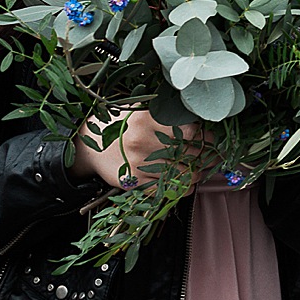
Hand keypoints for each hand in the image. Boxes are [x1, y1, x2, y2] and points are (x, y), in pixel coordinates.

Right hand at [70, 109, 203, 190]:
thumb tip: (203, 124)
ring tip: (198, 169)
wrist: (88, 147)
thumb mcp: (143, 111)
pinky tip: (185, 183)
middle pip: (191, 154)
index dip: (208, 138)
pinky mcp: (133, 180)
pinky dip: (182, 188)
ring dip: (196, 174)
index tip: (212, 140)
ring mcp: (137, 162)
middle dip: (206, 158)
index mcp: (148, 118)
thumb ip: (169, 114)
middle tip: (211, 157)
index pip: (193, 132)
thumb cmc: (121, 128)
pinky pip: (167, 189)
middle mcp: (142, 140)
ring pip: (183, 174)